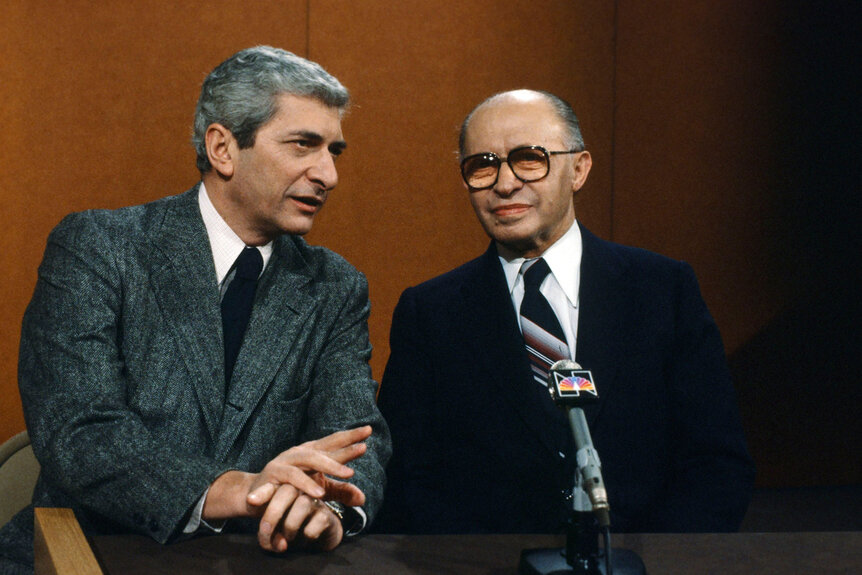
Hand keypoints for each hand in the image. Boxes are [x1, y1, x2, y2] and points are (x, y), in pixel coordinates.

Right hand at [203, 426, 370, 550]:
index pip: (333, 442)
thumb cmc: (290, 491)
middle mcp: (299, 453)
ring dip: (329, 466)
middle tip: (363, 448)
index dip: (350, 436)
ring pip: (309, 459)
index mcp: (311, 453)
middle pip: (324, 446)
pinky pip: (291, 478)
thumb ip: (339, 491)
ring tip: (349, 474)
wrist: (255, 498)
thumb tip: (363, 499)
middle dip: (344, 446)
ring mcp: (285, 461)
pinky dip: (305, 484)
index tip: (369, 430)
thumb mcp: (318, 490)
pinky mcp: (273, 474)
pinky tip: (319, 493)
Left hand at [256, 488, 342, 551]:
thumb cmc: (289, 525)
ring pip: (303, 504)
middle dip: (272, 514)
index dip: (261, 492)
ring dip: (290, 526)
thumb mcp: (272, 526)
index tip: (251, 500)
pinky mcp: (326, 515)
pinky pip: (315, 523)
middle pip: (287, 491)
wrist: (316, 531)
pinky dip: (306, 536)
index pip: (272, 486)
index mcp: (285, 488)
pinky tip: (305, 538)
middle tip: (265, 532)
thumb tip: (281, 545)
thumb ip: (269, 533)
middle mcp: (301, 490)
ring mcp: (315, 501)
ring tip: (288, 537)